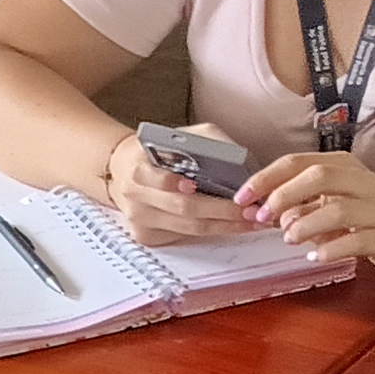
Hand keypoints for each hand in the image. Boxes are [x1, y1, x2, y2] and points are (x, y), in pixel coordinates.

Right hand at [100, 123, 262, 244]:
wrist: (123, 170)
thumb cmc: (159, 152)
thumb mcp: (180, 136)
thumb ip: (207, 143)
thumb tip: (240, 161)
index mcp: (137, 168)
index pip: (154, 178)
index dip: (172, 183)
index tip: (193, 185)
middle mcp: (135, 197)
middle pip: (181, 208)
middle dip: (220, 211)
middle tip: (250, 210)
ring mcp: (139, 220)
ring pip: (187, 228)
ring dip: (223, 226)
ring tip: (251, 221)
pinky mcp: (146, 236)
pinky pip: (183, 237)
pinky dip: (212, 232)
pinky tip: (233, 226)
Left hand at [236, 148, 374, 270]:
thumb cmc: (368, 213)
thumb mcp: (334, 198)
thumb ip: (300, 201)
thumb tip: (262, 210)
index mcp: (343, 165)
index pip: (298, 162)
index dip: (266, 179)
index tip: (242, 198)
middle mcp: (361, 181)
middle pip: (319, 176)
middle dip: (284, 196)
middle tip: (263, 218)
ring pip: (337, 209)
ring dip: (305, 225)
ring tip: (289, 238)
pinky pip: (355, 242)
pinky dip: (329, 249)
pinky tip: (314, 256)